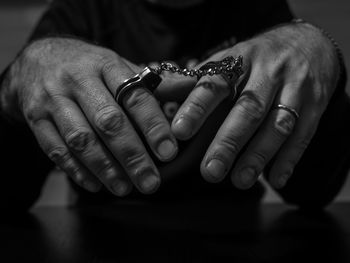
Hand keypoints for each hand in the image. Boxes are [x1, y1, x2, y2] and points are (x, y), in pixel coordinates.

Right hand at [1, 38, 179, 195]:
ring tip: (125, 188)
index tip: (168, 153)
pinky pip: (54, 149)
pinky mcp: (35, 118)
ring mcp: (53, 99)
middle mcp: (78, 80)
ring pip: (81, 139)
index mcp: (107, 64)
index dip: (153, 126)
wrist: (39, 59)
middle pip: (108, 121)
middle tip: (151, 182)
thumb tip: (194, 86)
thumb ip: (155, 82)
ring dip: (105, 168)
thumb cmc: (90, 67)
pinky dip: (76, 170)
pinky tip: (95, 185)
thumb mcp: (120, 66)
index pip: (135, 96)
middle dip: (132, 156)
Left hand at [171, 22, 339, 188]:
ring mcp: (295, 88)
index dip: (197, 107)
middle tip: (210, 171)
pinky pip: (304, 134)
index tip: (179, 131)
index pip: (215, 83)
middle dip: (228, 142)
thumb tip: (158, 89)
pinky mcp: (315, 104)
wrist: (308, 43)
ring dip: (258, 155)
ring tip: (240, 180)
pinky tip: (276, 179)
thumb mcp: (227, 60)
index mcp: (239, 60)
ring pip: (277, 124)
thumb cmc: (257, 59)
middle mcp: (268, 73)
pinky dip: (290, 158)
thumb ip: (196, 78)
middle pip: (247, 109)